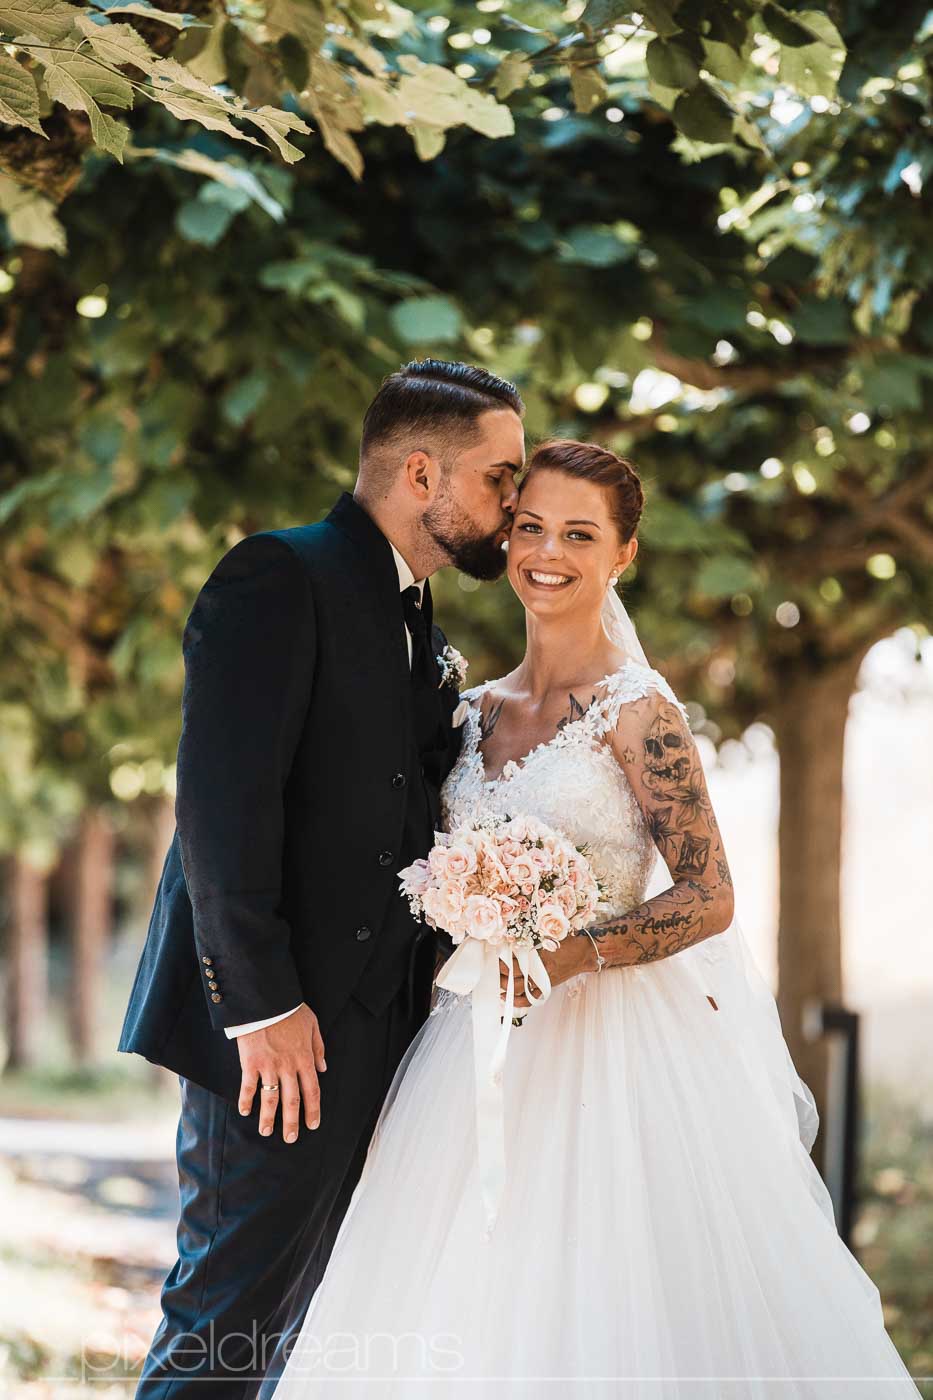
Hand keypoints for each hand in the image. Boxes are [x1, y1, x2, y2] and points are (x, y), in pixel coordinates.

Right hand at [236, 1003, 325, 1141]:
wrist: (267, 1000)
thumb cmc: (290, 1009)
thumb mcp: (313, 1024)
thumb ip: (318, 1047)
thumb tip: (324, 1067)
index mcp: (305, 1058)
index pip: (312, 1090)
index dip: (313, 1110)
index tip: (312, 1125)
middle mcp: (288, 1066)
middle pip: (292, 1100)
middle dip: (292, 1122)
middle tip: (290, 1139)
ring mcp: (269, 1066)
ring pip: (271, 1098)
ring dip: (268, 1117)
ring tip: (266, 1131)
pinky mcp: (251, 1063)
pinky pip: (249, 1087)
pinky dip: (246, 1100)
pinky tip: (245, 1112)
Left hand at [499, 935, 595, 1009]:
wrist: (584, 953)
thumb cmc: (567, 942)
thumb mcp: (548, 936)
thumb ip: (530, 941)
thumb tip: (510, 942)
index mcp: (539, 957)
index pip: (514, 963)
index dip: (501, 962)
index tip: (492, 956)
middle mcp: (540, 971)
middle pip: (513, 977)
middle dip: (500, 974)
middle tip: (490, 970)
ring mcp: (543, 981)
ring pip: (519, 988)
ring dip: (505, 986)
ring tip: (495, 982)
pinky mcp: (547, 987)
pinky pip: (530, 998)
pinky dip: (518, 1000)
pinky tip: (507, 998)